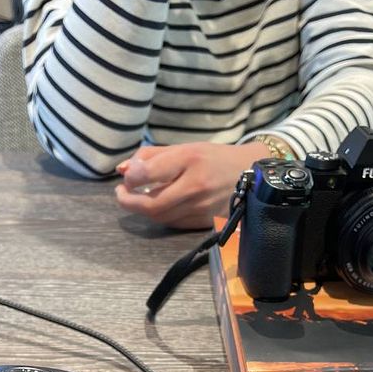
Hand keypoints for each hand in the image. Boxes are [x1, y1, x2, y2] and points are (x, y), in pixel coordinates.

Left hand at [115, 141, 270, 228]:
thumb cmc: (213, 158)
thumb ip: (151, 157)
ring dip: (143, 210)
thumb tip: (122, 170)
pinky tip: (158, 207)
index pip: (148, 173)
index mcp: (190, 159)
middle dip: (128, 202)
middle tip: (122, 194)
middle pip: (151, 205)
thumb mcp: (184, 148)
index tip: (126, 177)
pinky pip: (173, 224)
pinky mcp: (205, 223)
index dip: (131, 179)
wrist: (251, 175)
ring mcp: (201, 208)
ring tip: (137, 199)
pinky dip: (160, 216)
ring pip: (160, 218)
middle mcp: (195, 186)